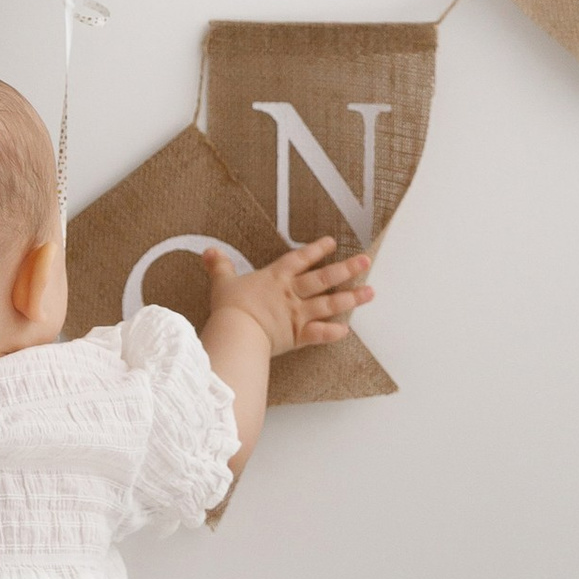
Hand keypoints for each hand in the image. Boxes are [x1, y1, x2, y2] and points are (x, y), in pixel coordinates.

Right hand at [208, 236, 373, 358]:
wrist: (237, 330)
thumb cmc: (230, 307)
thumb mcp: (222, 282)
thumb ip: (219, 266)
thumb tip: (209, 252)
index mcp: (276, 278)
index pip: (300, 258)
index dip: (316, 249)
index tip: (332, 242)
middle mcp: (292, 293)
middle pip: (324, 278)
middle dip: (346, 269)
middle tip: (366, 261)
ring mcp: (298, 314)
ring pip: (329, 304)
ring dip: (351, 298)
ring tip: (370, 292)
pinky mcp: (298, 335)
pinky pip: (320, 334)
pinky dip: (333, 333)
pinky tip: (346, 330)